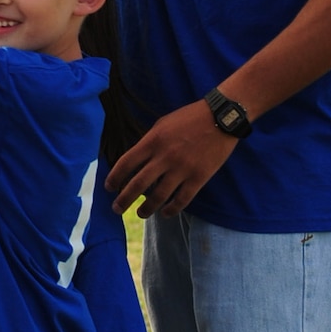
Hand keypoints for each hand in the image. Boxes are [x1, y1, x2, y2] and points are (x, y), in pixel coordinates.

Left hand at [106, 101, 238, 218]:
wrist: (221, 117)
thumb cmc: (189, 118)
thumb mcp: (163, 124)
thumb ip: (149, 142)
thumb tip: (136, 161)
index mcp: (153, 141)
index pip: (126, 163)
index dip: (114, 178)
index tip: (109, 188)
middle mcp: (164, 157)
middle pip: (138, 184)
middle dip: (124, 199)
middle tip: (116, 208)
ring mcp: (182, 168)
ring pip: (158, 196)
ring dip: (146, 208)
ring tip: (141, 213)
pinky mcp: (199, 177)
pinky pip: (182, 199)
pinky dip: (171, 210)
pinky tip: (165, 213)